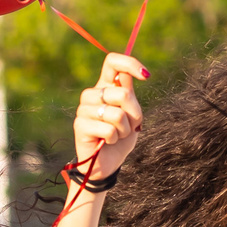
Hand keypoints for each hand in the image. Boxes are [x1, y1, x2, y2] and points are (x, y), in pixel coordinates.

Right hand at [71, 52, 147, 181]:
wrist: (107, 164)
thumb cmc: (120, 138)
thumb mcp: (131, 115)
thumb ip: (128, 94)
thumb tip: (127, 74)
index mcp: (105, 86)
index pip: (112, 62)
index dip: (130, 64)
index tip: (146, 76)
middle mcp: (92, 94)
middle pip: (123, 93)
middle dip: (134, 114)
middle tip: (129, 126)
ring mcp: (84, 109)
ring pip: (117, 114)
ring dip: (124, 129)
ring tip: (116, 135)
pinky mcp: (80, 126)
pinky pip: (108, 129)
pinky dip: (114, 139)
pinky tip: (106, 142)